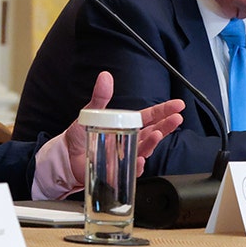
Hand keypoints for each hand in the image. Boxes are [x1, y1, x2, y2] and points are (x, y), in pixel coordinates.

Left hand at [63, 71, 183, 180]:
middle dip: (167, 125)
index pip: (150, 116)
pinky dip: (138, 165)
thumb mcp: (91, 112)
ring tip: (157, 135)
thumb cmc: (81, 135)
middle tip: (177, 119)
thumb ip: (100, 96)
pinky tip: (140, 159)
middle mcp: (130, 139)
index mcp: (127, 124)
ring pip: (146, 149)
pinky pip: (133, 168)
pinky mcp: (119, 169)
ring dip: (153, 143)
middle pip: (154, 131)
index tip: (178, 105)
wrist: (66, 158)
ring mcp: (126, 154)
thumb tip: (105, 76)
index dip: (164, 111)